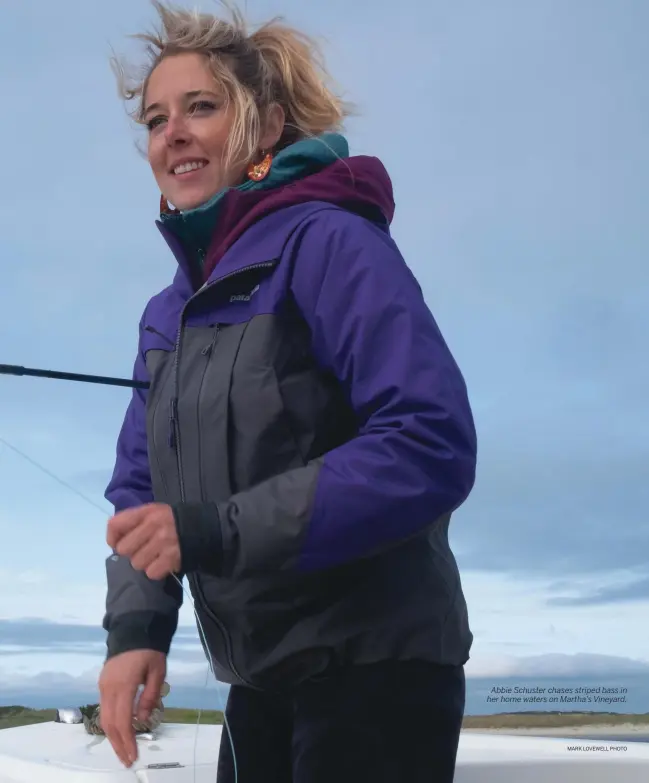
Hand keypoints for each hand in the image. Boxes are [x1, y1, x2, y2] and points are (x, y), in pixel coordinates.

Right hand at [98, 649, 166, 766]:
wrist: (134, 628)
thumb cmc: (149, 650)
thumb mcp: (157, 671)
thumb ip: (150, 696)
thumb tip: (142, 719)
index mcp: (124, 685)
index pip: (123, 721)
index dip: (127, 741)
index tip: (133, 755)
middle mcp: (109, 688)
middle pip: (109, 724)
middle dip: (118, 744)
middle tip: (127, 759)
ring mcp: (103, 685)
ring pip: (104, 717)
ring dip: (112, 736)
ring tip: (123, 750)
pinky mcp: (102, 682)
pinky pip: (104, 707)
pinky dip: (110, 723)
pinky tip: (119, 730)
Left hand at [107, 503, 180, 579]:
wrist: (203, 528)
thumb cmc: (172, 521)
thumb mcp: (154, 513)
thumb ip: (134, 522)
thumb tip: (113, 541)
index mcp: (147, 512)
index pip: (115, 524)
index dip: (112, 537)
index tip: (117, 543)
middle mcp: (153, 525)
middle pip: (123, 549)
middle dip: (132, 552)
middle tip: (143, 549)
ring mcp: (162, 542)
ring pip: (136, 563)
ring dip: (145, 563)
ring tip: (155, 555)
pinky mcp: (171, 558)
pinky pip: (151, 572)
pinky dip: (156, 570)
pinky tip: (164, 562)